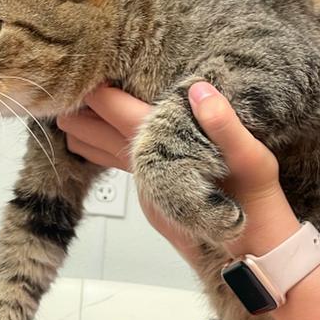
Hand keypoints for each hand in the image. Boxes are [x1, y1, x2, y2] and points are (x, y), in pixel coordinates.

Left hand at [57, 82, 300, 260]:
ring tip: (72, 104)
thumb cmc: (257, 205)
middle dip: (77, 110)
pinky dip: (101, 144)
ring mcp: (144, 188)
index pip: (118, 114)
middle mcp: (145, 172)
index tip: (84, 66)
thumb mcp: (253, 160)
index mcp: (163, 154)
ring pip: (99, 153)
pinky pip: (116, 164)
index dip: (97, 90)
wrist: (256, 253)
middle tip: (63, 83)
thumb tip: (199, 90)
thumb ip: (224, 124)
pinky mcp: (151, 197)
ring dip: (84, 129)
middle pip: (94, 136)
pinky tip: (101, 133)